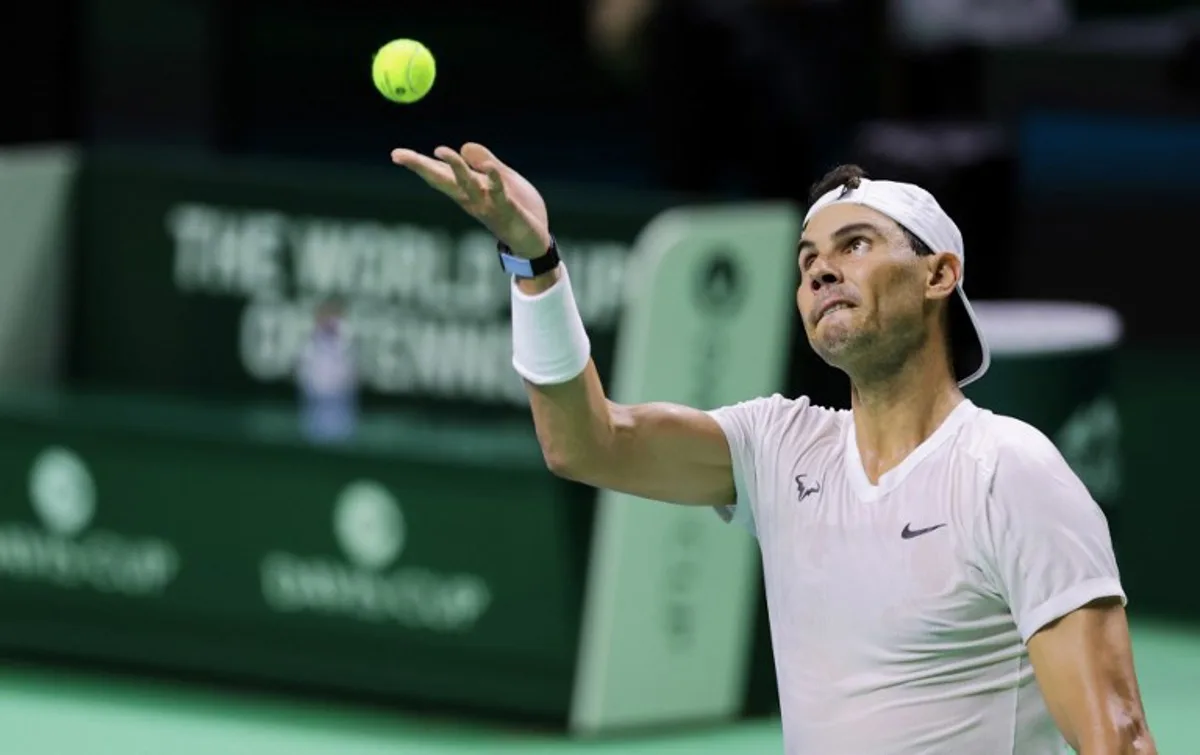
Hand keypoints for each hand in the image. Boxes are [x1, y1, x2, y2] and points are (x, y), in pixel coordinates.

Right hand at [391, 143, 551, 258]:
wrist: (535, 242)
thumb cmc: (518, 210)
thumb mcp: (502, 179)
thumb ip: (484, 163)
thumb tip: (464, 146)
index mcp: (469, 189)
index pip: (440, 174)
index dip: (419, 164)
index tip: (396, 155)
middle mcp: (472, 198)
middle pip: (443, 180)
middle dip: (422, 167)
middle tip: (400, 156)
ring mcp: (488, 205)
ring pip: (467, 185)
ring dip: (454, 168)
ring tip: (440, 150)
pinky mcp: (508, 210)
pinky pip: (499, 194)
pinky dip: (493, 180)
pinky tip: (489, 167)